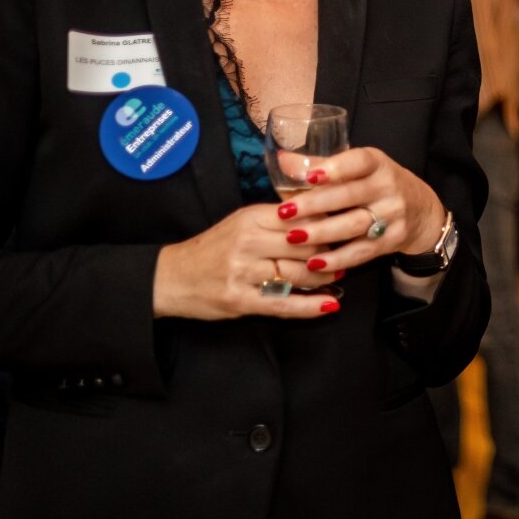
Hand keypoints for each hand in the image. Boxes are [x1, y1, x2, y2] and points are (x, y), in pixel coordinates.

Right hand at [153, 204, 338, 320]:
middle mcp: (248, 242)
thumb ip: (277, 217)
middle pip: (305, 245)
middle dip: (331, 251)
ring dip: (324, 277)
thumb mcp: (242, 221)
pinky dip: (310, 306)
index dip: (329, 222)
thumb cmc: (212, 248)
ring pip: (297, 274)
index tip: (348, 223)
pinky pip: (283, 303)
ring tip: (339, 276)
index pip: (302, 216)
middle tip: (348, 253)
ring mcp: (243, 273)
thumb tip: (322, 212)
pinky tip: (330, 305)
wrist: (170, 277)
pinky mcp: (240, 300)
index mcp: (250, 218)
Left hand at [272, 146, 446, 276]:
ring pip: (354, 224)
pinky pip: (362, 251)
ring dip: (322, 232)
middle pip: (351, 195)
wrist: (422, 211)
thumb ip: (321, 165)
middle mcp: (389, 187)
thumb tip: (282, 160)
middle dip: (315, 204)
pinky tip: (314, 263)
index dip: (336, 168)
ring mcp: (393, 215)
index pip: (360, 161)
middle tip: (284, 212)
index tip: (310, 176)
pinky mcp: (393, 240)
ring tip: (293, 237)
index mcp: (377, 164)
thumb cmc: (378, 185)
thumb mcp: (359, 169)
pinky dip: (337, 259)